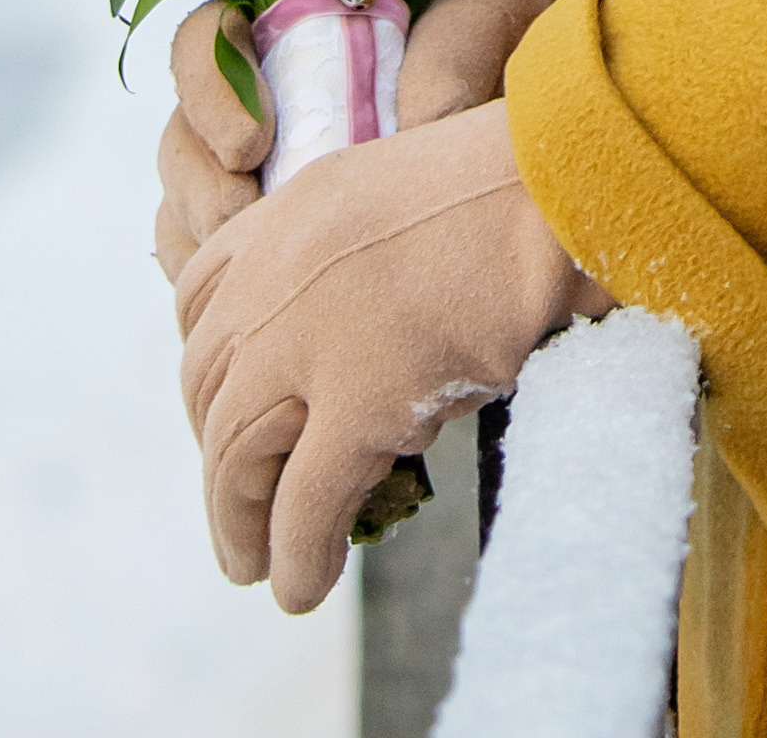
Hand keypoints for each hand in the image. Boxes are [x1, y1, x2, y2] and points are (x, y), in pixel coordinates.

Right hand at [154, 0, 550, 282]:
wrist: (532, 95)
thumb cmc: (495, 37)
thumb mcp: (487, 14)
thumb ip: (450, 50)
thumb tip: (414, 121)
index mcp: (289, 26)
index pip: (203, 41)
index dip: (208, 89)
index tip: (254, 142)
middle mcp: (256, 100)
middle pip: (182, 143)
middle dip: (203, 191)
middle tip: (250, 226)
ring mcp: (257, 175)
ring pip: (187, 214)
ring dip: (210, 252)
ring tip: (264, 286)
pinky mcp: (272, 242)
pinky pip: (215, 275)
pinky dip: (230, 297)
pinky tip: (271, 315)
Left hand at [176, 97, 609, 611]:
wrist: (567, 184)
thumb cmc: (523, 180)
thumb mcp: (409, 191)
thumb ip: (362, 248)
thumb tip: (369, 328)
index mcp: (294, 209)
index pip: (199, 294)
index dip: (205, 366)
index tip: (222, 407)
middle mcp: (278, 271)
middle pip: (205, 385)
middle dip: (215, 455)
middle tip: (238, 504)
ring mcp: (309, 339)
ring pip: (235, 455)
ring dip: (237, 523)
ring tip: (254, 565)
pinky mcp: (360, 402)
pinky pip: (303, 505)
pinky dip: (295, 557)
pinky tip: (302, 587)